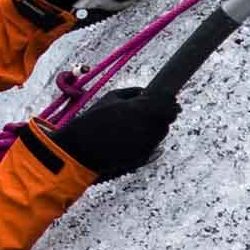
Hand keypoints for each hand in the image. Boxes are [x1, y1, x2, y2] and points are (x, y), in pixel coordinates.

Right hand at [49, 86, 177, 180]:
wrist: (80, 148)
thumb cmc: (93, 119)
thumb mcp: (111, 98)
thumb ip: (132, 92)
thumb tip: (145, 91)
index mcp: (144, 110)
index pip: (169, 105)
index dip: (169, 102)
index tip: (165, 100)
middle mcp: (150, 128)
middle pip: (166, 120)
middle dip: (160, 115)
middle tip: (147, 112)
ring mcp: (147, 145)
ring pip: (159, 134)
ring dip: (152, 128)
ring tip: (132, 126)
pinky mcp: (142, 158)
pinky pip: (151, 147)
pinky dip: (145, 141)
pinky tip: (128, 137)